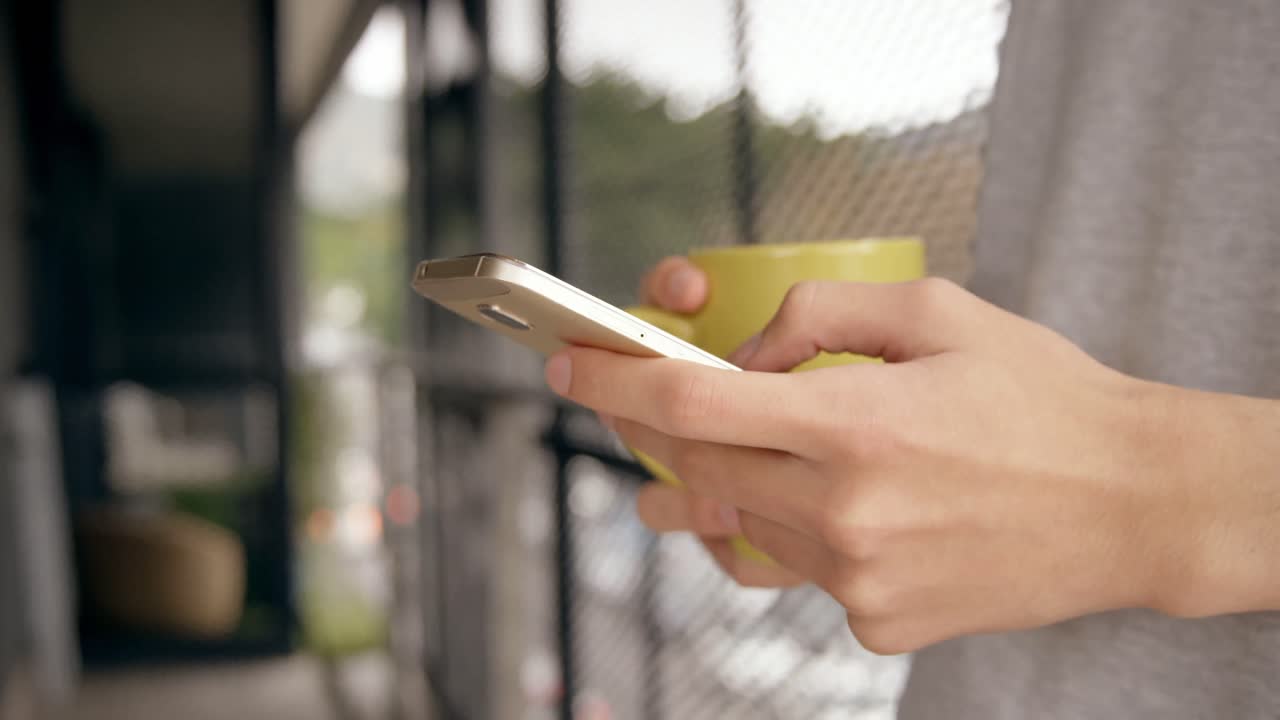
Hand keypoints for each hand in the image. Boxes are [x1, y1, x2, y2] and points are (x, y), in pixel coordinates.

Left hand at [546, 278, 1274, 653]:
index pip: (693, 403)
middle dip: (653, 425)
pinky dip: (788, 529)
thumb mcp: (935, 312)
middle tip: (635, 395)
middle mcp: (845, 512)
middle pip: (696, 467)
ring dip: (724, 479)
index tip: (569, 366)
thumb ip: (819, 316)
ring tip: (738, 449)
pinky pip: (793, 570)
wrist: (1131, 504)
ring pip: (739, 521)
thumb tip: (743, 354)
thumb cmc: (1040, 395)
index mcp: (857, 424)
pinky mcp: (874, 624)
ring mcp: (857, 580)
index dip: (615, 380)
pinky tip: (822, 502)